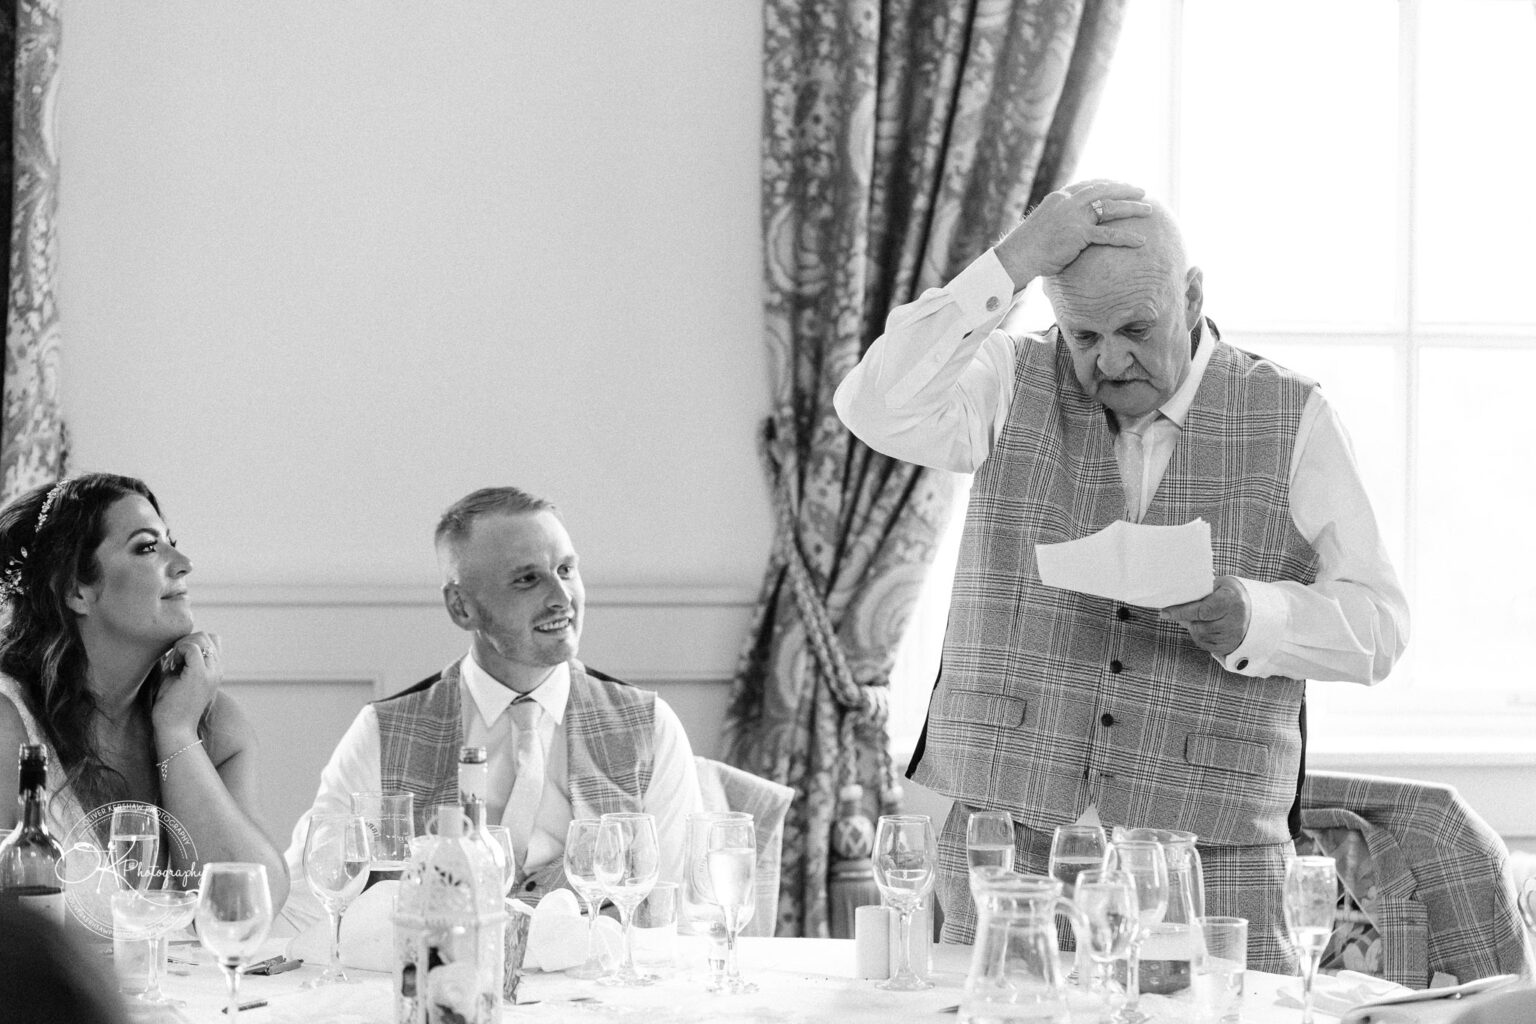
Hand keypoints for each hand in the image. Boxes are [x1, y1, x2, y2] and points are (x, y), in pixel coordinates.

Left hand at [153, 631, 221, 737]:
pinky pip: (191, 646)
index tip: (179, 660)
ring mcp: (211, 671)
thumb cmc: (171, 707)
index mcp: (215, 671)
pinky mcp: (199, 674)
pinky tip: (171, 666)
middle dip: (186, 641)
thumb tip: (173, 643)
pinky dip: (178, 651)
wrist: (174, 730)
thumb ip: (182, 661)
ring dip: (182, 645)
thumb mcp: (179, 678)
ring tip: (173, 664)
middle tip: (173, 661)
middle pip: (207, 636)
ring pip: (201, 637)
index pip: (213, 641)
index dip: (194, 643)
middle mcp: (217, 669)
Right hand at [994, 179, 1151, 288]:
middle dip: (1124, 189)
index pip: (1088, 185)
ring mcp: (1074, 217)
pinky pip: (1108, 235)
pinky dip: (1126, 238)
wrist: (1017, 255)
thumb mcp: (1043, 224)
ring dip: (1131, 207)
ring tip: (1148, 209)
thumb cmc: (1028, 245)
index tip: (1119, 185)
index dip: (1106, 184)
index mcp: (1059, 197)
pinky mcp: (1078, 234)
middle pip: (1103, 191)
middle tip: (1141, 190)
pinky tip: (1140, 241)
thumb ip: (1058, 219)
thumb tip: (1068, 227)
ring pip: (1109, 208)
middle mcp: (1068, 202)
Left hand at [1161, 576, 1250, 658]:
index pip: (1201, 610)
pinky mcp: (1228, 646)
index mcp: (1231, 602)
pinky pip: (1204, 643)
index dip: (1181, 612)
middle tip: (1175, 612)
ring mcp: (1232, 636)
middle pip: (1198, 625)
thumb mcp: (1220, 584)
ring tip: (1196, 617)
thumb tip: (1179, 588)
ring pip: (1199, 635)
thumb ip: (1202, 587)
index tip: (1164, 612)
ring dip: (1192, 626)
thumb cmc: (1230, 594)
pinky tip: (1203, 625)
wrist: (1253, 611)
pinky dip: (1198, 635)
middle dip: (1184, 619)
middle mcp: (1234, 621)